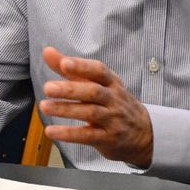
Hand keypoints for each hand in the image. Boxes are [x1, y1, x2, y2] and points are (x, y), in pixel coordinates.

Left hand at [39, 46, 153, 167]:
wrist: (144, 133)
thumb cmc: (113, 103)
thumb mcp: (97, 84)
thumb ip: (71, 69)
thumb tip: (47, 51)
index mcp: (111, 82)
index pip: (99, 71)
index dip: (82, 66)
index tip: (64, 63)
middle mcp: (114, 99)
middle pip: (94, 92)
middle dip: (70, 89)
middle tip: (47, 88)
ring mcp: (113, 119)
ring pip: (90, 113)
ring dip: (66, 110)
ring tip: (44, 107)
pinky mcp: (108, 139)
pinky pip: (88, 136)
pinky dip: (69, 134)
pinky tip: (51, 131)